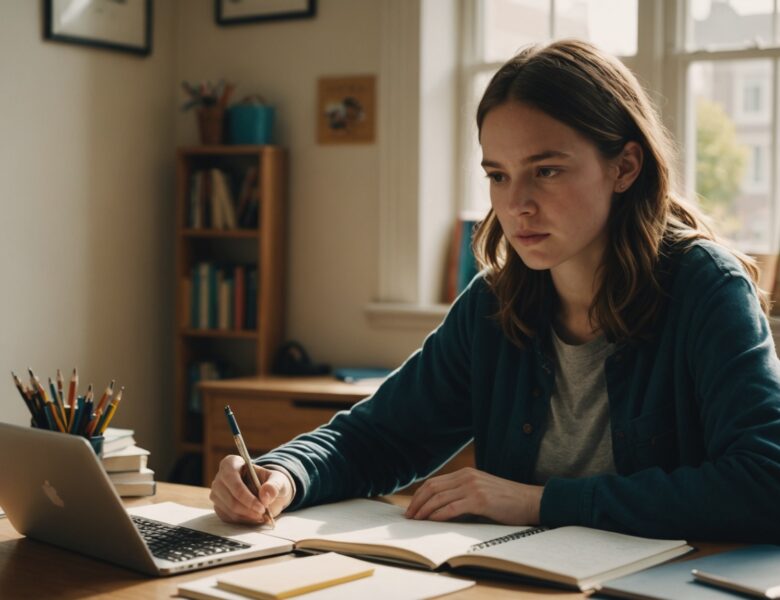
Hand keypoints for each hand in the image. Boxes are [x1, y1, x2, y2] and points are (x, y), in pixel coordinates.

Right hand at [210, 455, 293, 524]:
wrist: (268, 493)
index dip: (247, 496)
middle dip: (249, 508)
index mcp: (232, 463)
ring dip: (247, 515)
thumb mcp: (278, 479)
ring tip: (262, 515)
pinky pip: (228, 517)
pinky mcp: (219, 507)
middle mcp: (220, 477)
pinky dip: (243, 520)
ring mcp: (217, 493)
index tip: (262, 505)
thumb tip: (265, 496)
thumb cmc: (271, 482)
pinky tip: (254, 517)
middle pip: (231, 497)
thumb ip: (274, 485)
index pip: (233, 480)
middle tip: (264, 513)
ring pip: (229, 509)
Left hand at [404, 467, 542, 524]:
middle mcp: (467, 477)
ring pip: (439, 498)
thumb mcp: (481, 491)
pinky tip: (432, 521)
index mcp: (466, 474)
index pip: (435, 482)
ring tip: (417, 521)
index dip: (419, 495)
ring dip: (424, 510)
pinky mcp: (480, 500)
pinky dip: (439, 514)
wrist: (529, 501)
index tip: (411, 508)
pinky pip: (452, 507)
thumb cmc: (506, 501)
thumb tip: (439, 510)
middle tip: (409, 516)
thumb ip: (462, 495)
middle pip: (433, 488)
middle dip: (417, 503)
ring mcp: (473, 487)